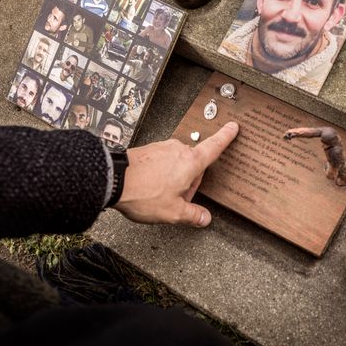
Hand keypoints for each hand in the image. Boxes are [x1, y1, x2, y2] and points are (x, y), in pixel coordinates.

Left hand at [114, 122, 238, 226]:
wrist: (112, 180)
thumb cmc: (143, 193)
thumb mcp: (172, 212)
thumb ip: (192, 215)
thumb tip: (204, 218)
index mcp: (190, 162)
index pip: (214, 147)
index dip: (226, 137)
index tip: (233, 127)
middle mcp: (178, 150)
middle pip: (194, 163)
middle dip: (190, 181)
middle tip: (177, 200)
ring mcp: (162, 148)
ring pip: (177, 163)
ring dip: (174, 177)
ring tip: (159, 194)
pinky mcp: (149, 150)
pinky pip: (162, 161)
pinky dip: (161, 173)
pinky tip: (150, 186)